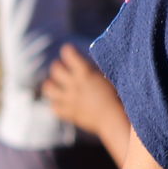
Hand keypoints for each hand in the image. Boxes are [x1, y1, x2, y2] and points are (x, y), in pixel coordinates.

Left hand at [42, 43, 129, 161]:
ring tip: (55, 84)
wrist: (114, 119)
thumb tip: (89, 61)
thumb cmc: (118, 95)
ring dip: (51, 84)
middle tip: (61, 67)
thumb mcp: (109, 76)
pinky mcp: (68, 113)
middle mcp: (74, 85)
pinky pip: (54, 107)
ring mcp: (69, 100)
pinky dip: (56, 103)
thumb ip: (96, 69)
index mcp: (86, 73)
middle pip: (56, 70)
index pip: (69, 55)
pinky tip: (61, 101)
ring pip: (49, 88)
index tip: (68, 50)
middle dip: (58, 66)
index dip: (68, 51)